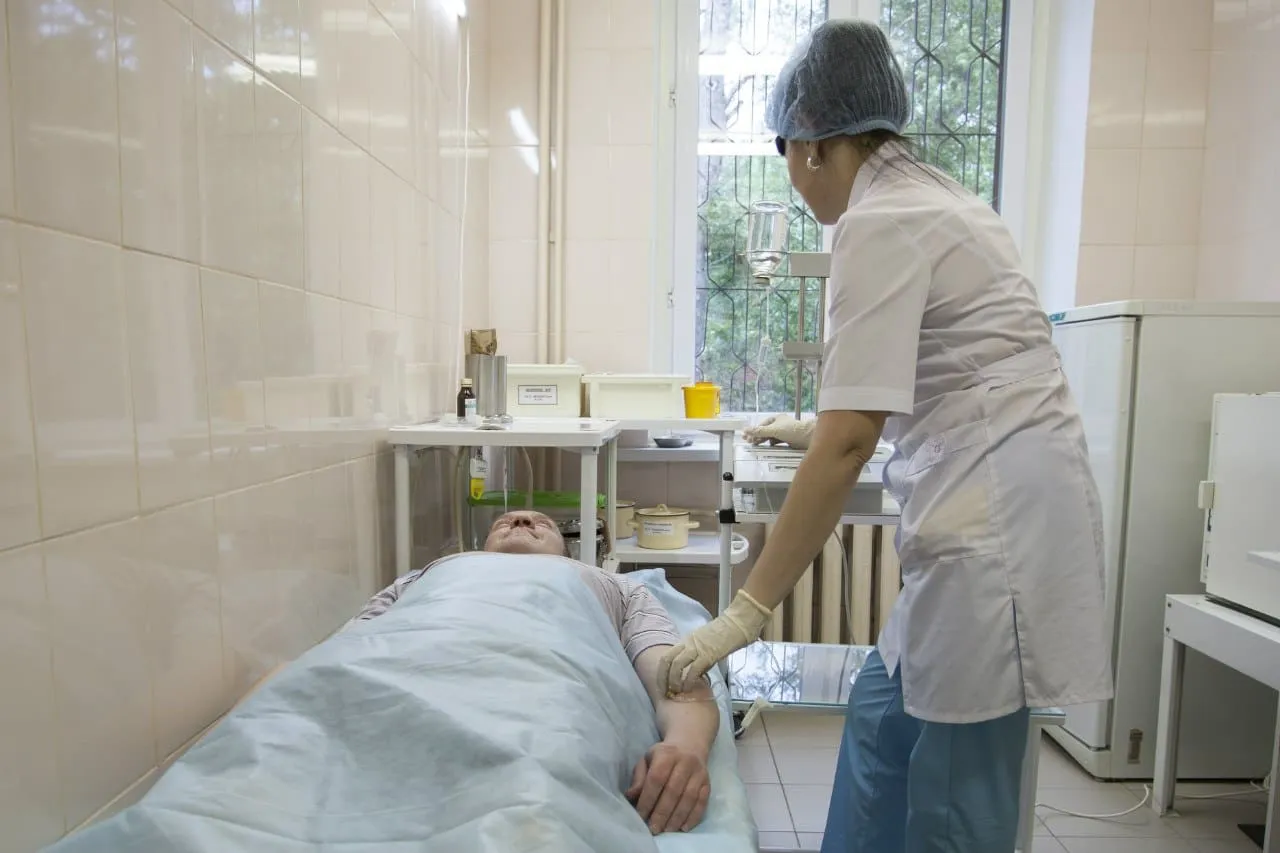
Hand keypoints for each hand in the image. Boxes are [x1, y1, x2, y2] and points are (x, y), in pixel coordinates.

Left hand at [626, 742, 709, 833]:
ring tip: (666, 830)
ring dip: (677, 817)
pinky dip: (694, 817)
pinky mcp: (707, 783)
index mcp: (666, 754)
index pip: (656, 779)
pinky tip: (684, 828)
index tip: (640, 816)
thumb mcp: (647, 760)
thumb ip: (639, 778)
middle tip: (653, 829)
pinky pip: (702, 802)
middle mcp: (685, 762)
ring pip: (689, 798)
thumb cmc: (663, 756)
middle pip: (673, 791)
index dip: (648, 799)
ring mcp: (699, 773)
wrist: (689, 745)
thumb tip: (631, 796)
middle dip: (662, 813)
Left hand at [657, 590, 771, 693]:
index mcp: (687, 641)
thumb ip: (699, 656)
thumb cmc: (726, 633)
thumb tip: (696, 673)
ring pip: (676, 666)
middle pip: (667, 661)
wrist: (738, 623)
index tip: (663, 685)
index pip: (667, 656)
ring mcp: (697, 648)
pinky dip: (688, 681)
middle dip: (662, 679)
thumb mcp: (706, 643)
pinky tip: (689, 689)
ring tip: (677, 692)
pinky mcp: (708, 655)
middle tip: (666, 692)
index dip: (661, 672)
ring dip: (674, 682)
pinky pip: (693, 670)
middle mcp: (688, 644)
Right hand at [743, 414, 815, 449]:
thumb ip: (759, 431)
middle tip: (748, 442)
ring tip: (754, 444)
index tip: (745, 436)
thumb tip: (745, 429)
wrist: (807, 437)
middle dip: (757, 436)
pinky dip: (770, 443)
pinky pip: (776, 441)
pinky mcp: (787, 439)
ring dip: (762, 440)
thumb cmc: (791, 430)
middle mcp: (779, 424)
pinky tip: (766, 446)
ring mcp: (783, 432)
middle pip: (765, 431)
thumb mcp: (773, 430)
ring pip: (770, 436)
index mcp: (776, 418)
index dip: (753, 431)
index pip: (762, 425)